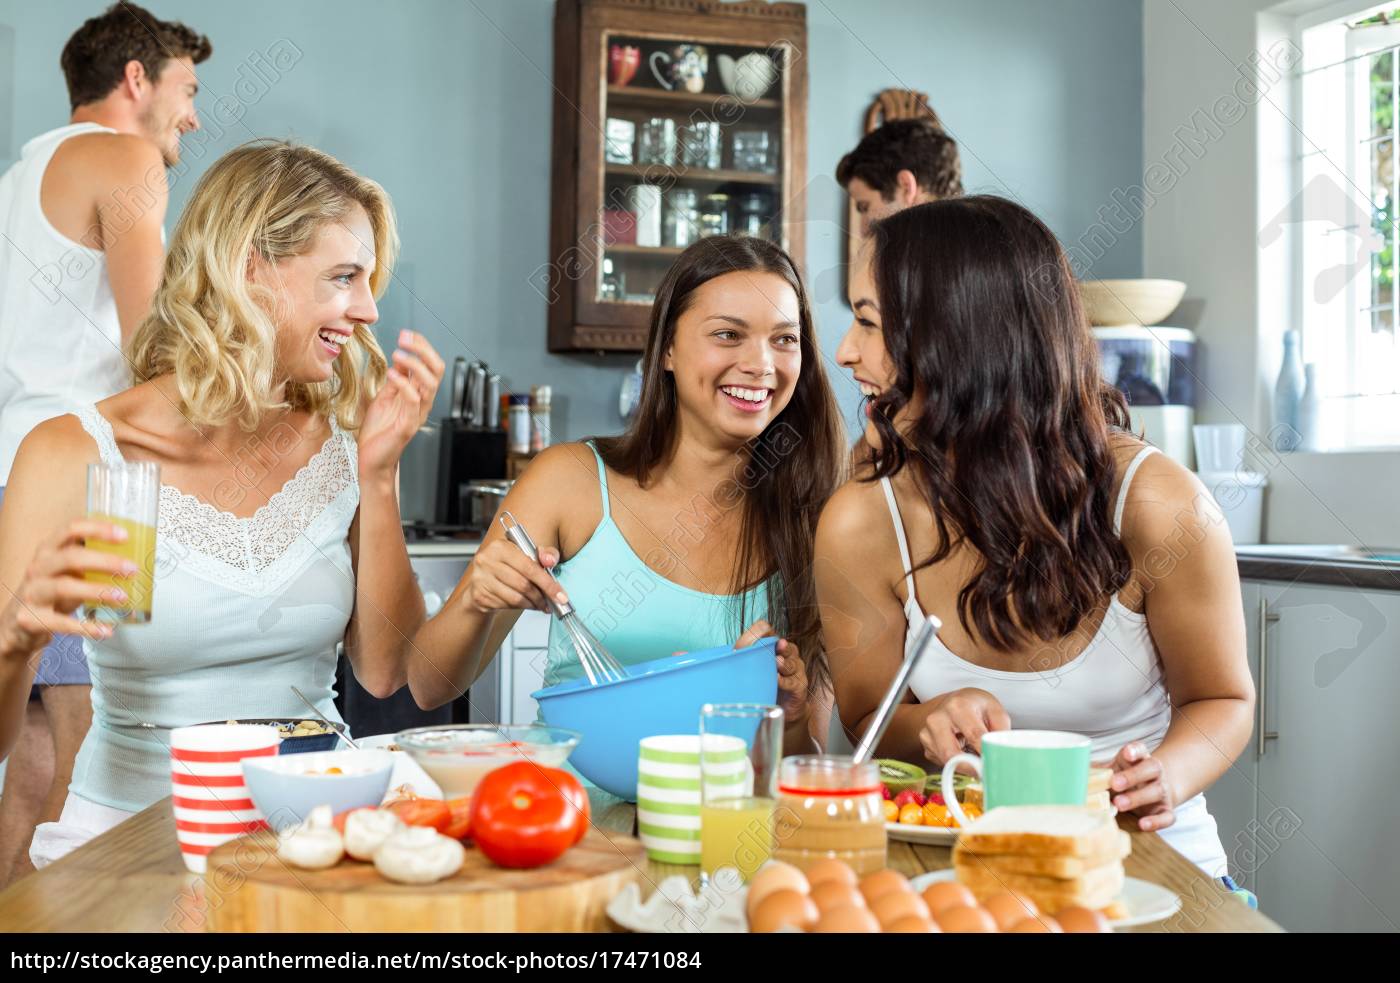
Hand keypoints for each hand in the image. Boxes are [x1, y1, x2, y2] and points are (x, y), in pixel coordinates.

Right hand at [0, 519, 135, 655]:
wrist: (16, 624)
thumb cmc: (50, 592)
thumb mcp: (66, 572)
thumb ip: (91, 563)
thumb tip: (133, 561)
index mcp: (48, 551)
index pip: (71, 529)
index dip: (98, 529)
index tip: (125, 535)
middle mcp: (37, 568)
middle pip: (71, 557)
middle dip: (105, 562)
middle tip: (132, 569)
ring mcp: (31, 593)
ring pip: (64, 587)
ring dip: (97, 591)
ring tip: (122, 597)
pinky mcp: (30, 619)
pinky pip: (61, 623)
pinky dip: (87, 627)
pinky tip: (106, 630)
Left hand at [358, 330, 444, 479]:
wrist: (372, 460)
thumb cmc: (378, 432)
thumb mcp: (386, 396)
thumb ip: (397, 379)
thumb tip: (401, 357)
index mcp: (418, 394)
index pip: (431, 364)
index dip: (422, 347)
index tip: (406, 334)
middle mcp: (422, 402)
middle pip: (436, 370)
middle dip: (423, 350)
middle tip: (405, 339)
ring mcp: (417, 413)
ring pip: (429, 383)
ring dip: (414, 364)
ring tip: (398, 354)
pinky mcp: (408, 425)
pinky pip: (414, 400)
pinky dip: (404, 384)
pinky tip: (392, 375)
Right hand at [458, 538, 565, 615]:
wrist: (482, 581)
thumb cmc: (507, 566)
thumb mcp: (525, 555)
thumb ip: (543, 555)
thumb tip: (550, 560)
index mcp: (500, 547)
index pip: (529, 567)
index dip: (547, 583)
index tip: (560, 595)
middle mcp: (487, 561)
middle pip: (523, 584)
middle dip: (541, 596)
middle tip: (552, 602)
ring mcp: (481, 579)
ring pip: (516, 598)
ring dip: (533, 604)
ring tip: (540, 604)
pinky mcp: (479, 596)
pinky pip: (507, 605)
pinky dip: (520, 607)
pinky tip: (525, 603)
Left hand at [733, 620, 808, 721]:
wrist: (785, 709)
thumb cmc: (766, 685)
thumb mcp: (753, 670)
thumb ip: (743, 661)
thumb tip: (719, 659)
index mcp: (773, 644)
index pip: (765, 628)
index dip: (753, 634)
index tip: (737, 648)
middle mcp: (787, 653)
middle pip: (780, 643)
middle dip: (766, 647)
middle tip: (753, 654)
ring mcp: (796, 668)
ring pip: (789, 662)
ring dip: (780, 663)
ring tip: (775, 663)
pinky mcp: (799, 686)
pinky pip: (792, 681)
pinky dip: (784, 681)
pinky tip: (777, 680)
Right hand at [917, 688, 1010, 765]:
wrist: (953, 702)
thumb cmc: (974, 706)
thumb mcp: (993, 709)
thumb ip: (1001, 728)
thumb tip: (1002, 750)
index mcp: (957, 706)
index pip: (974, 735)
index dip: (986, 752)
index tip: (995, 764)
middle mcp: (937, 718)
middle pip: (951, 753)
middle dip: (970, 767)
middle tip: (985, 773)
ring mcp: (927, 733)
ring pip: (946, 761)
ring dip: (964, 766)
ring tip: (977, 761)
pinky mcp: (926, 746)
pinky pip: (942, 762)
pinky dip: (956, 763)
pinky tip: (963, 754)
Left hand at [1106, 741, 1175, 831]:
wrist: (1156, 791)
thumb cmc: (1127, 778)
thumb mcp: (1114, 770)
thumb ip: (1099, 770)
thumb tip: (1076, 771)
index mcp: (1140, 759)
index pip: (1141, 749)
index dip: (1135, 750)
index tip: (1126, 753)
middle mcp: (1155, 773)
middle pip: (1151, 768)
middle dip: (1132, 775)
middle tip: (1114, 783)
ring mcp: (1162, 791)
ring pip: (1157, 791)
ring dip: (1137, 798)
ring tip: (1118, 804)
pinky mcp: (1166, 810)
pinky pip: (1167, 816)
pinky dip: (1156, 821)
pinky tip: (1142, 824)